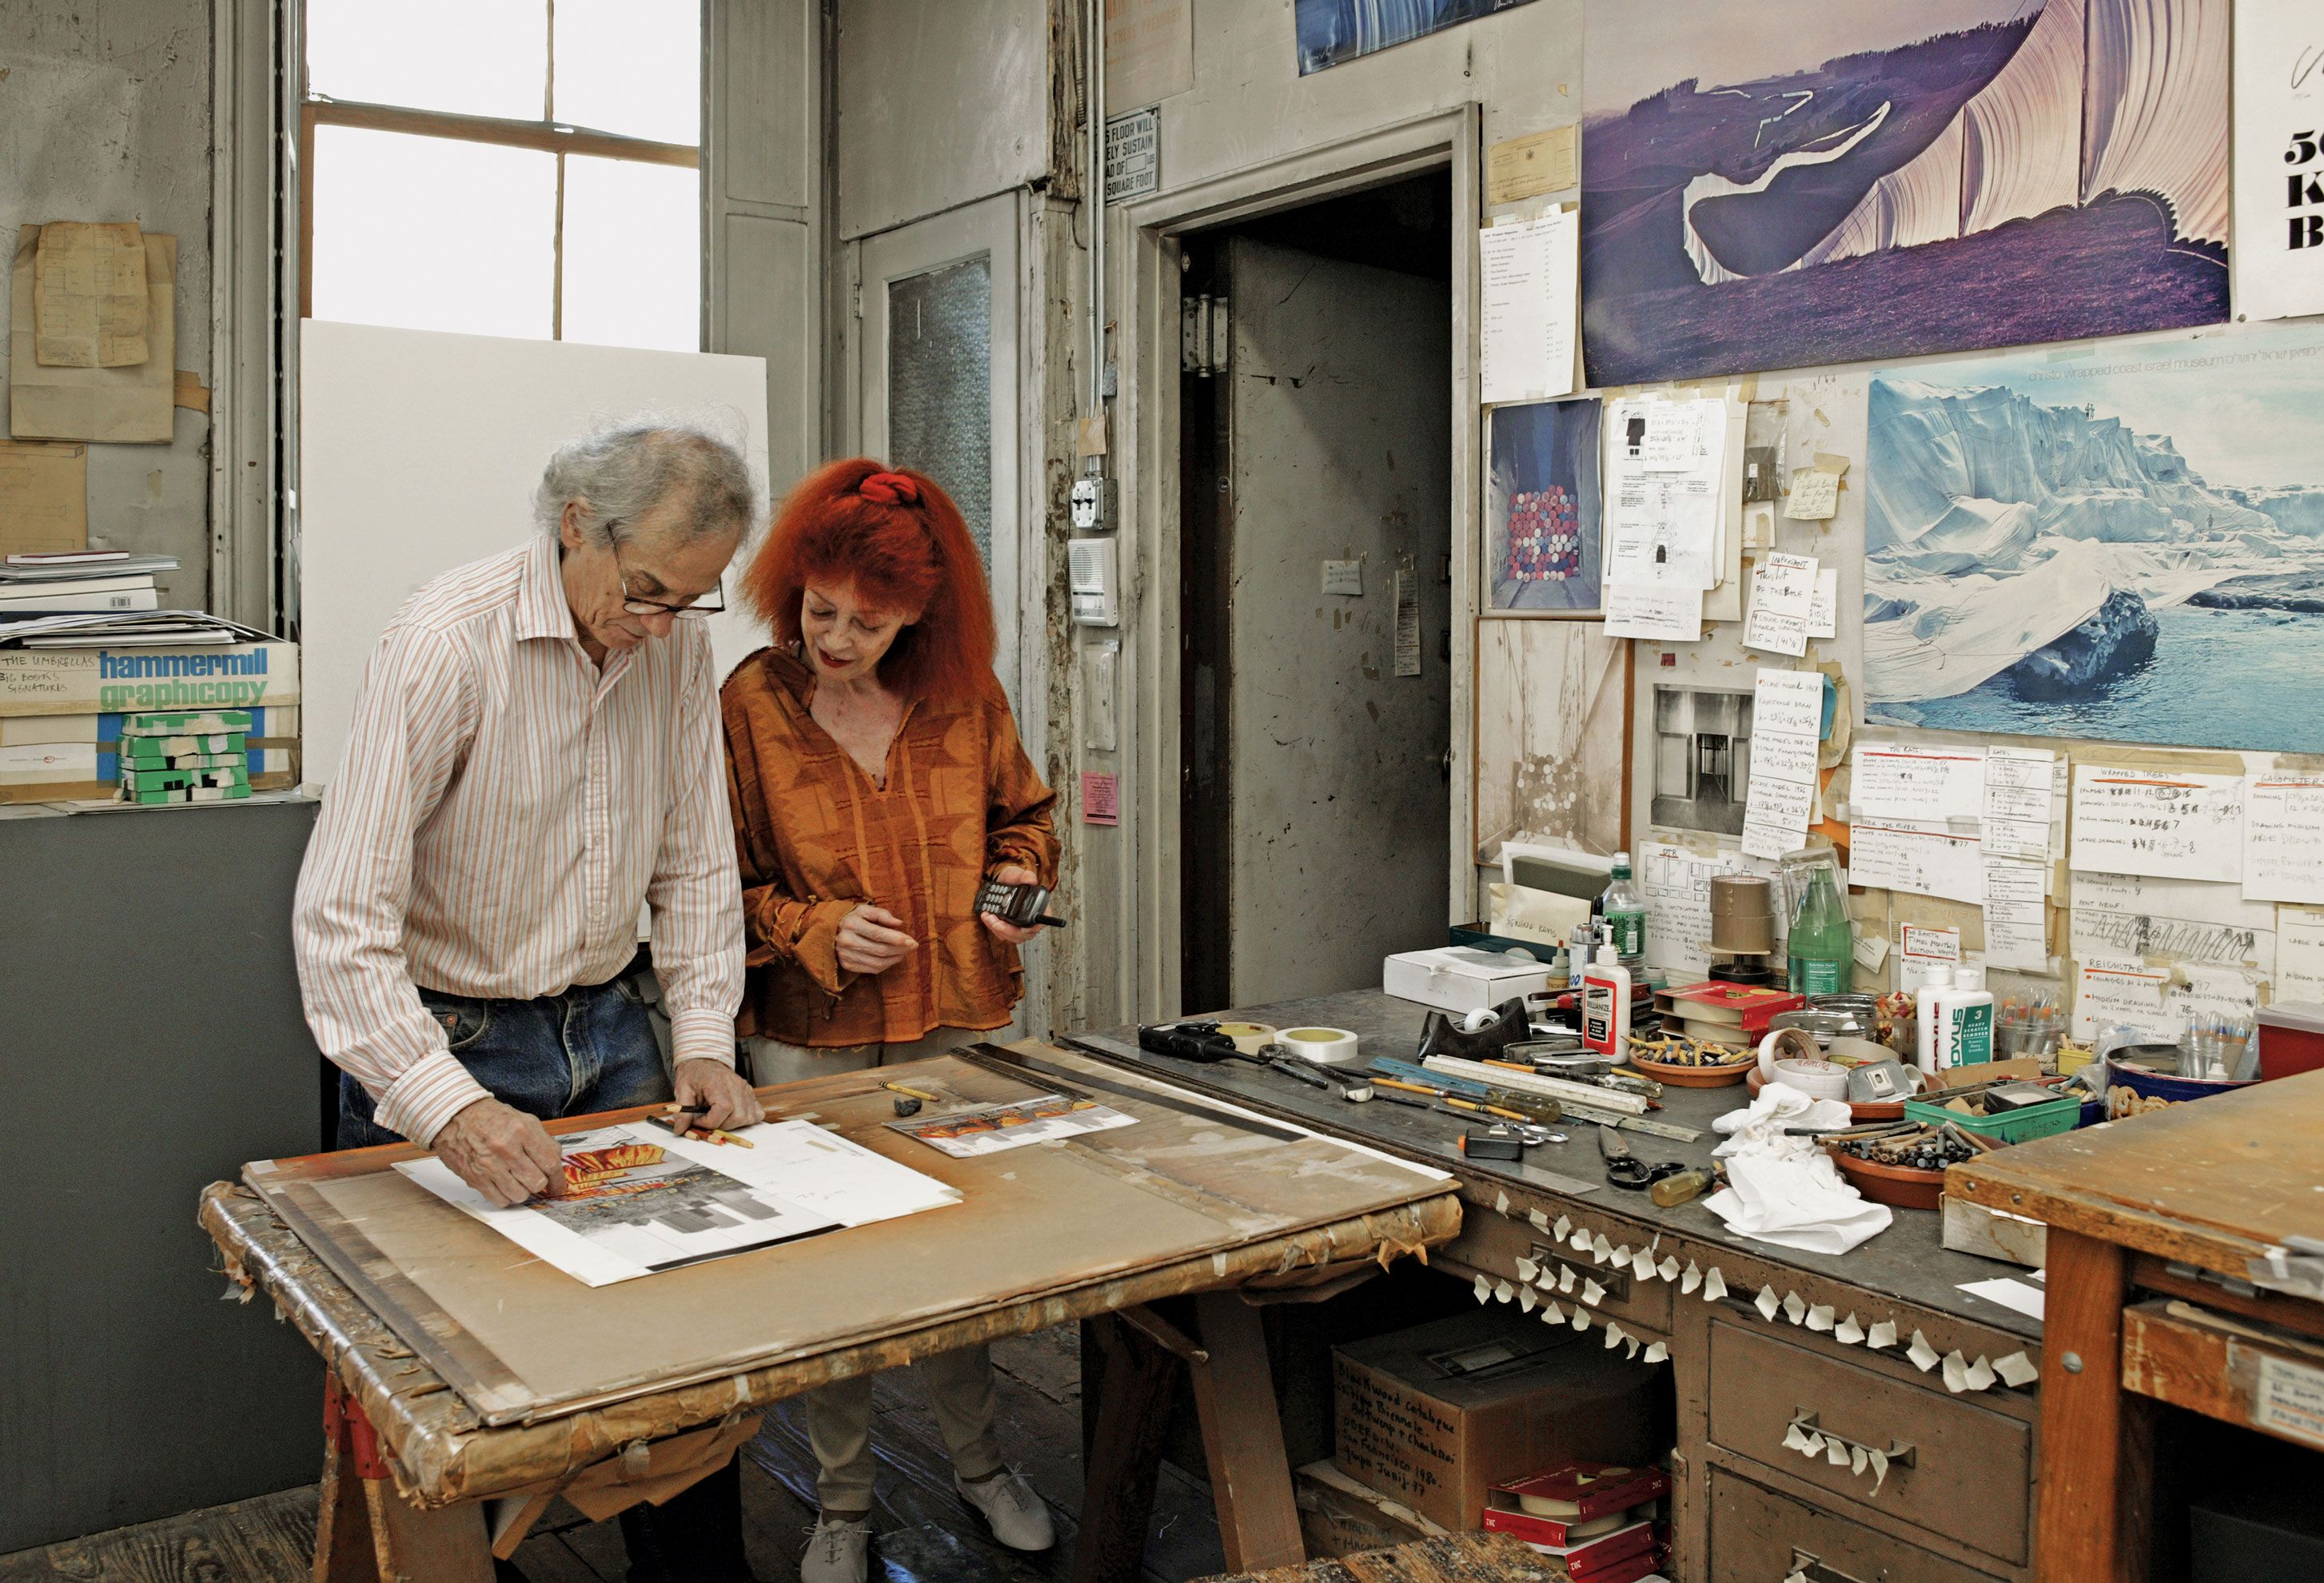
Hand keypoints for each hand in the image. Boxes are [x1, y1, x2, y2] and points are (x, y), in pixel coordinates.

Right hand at [433, 1098, 564, 1206]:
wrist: (455, 1116)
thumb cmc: (490, 1117)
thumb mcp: (523, 1120)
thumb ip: (543, 1141)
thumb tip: (556, 1165)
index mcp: (522, 1131)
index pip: (550, 1163)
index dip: (558, 1179)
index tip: (558, 1185)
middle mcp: (506, 1148)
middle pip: (537, 1182)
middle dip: (540, 1183)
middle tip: (534, 1178)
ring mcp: (490, 1165)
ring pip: (520, 1195)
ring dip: (523, 1191)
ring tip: (518, 1181)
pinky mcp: (476, 1178)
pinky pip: (500, 1200)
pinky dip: (506, 1197)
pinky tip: (504, 1186)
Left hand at [675, 1058, 764, 1131]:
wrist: (704, 1062)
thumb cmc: (694, 1075)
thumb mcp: (682, 1089)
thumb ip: (682, 1111)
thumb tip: (680, 1129)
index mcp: (718, 1083)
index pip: (724, 1108)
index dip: (711, 1121)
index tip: (699, 1121)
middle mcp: (735, 1085)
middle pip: (738, 1116)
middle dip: (721, 1125)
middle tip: (708, 1120)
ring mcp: (745, 1089)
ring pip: (748, 1117)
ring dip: (733, 1124)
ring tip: (719, 1118)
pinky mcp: (750, 1093)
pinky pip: (756, 1113)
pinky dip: (746, 1119)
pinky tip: (732, 1115)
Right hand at [836, 902, 918, 974]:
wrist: (830, 932)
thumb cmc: (853, 919)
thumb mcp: (864, 910)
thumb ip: (882, 914)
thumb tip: (899, 923)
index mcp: (852, 924)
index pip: (878, 934)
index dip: (897, 939)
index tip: (912, 941)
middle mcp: (847, 941)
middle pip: (880, 950)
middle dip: (900, 950)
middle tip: (913, 946)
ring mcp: (846, 955)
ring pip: (878, 962)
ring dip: (896, 959)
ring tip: (905, 952)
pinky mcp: (847, 965)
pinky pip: (872, 969)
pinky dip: (886, 965)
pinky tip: (893, 958)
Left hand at [979, 863, 1042, 945]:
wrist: (1002, 882)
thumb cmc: (1014, 879)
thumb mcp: (1019, 874)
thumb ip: (1026, 876)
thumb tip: (1030, 880)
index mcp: (1039, 906)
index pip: (1042, 921)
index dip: (1034, 927)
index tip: (1023, 929)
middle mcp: (1031, 919)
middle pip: (1024, 934)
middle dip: (1008, 930)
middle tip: (995, 922)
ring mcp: (1020, 925)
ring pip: (1012, 936)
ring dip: (998, 930)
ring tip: (988, 917)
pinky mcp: (1009, 927)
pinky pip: (1003, 934)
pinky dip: (993, 928)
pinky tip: (987, 918)